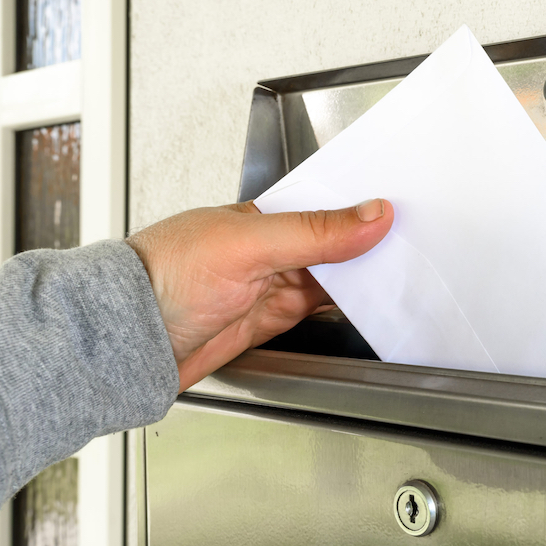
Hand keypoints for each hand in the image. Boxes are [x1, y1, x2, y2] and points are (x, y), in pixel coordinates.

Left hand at [126, 199, 392, 391]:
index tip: (408, 210)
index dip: (366, 206)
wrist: (126, 342)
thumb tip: (372, 213)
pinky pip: (324, 309)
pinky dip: (350, 308)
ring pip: (337, 277)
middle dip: (373, 244)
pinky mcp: (273, 319)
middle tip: (419, 246)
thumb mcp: (249, 245)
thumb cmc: (163, 278)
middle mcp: (272, 246)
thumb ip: (314, 232)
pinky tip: (371, 305)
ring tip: (406, 275)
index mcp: (264, 214)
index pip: (329, 203)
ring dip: (365, 278)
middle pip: (338, 242)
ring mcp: (273, 284)